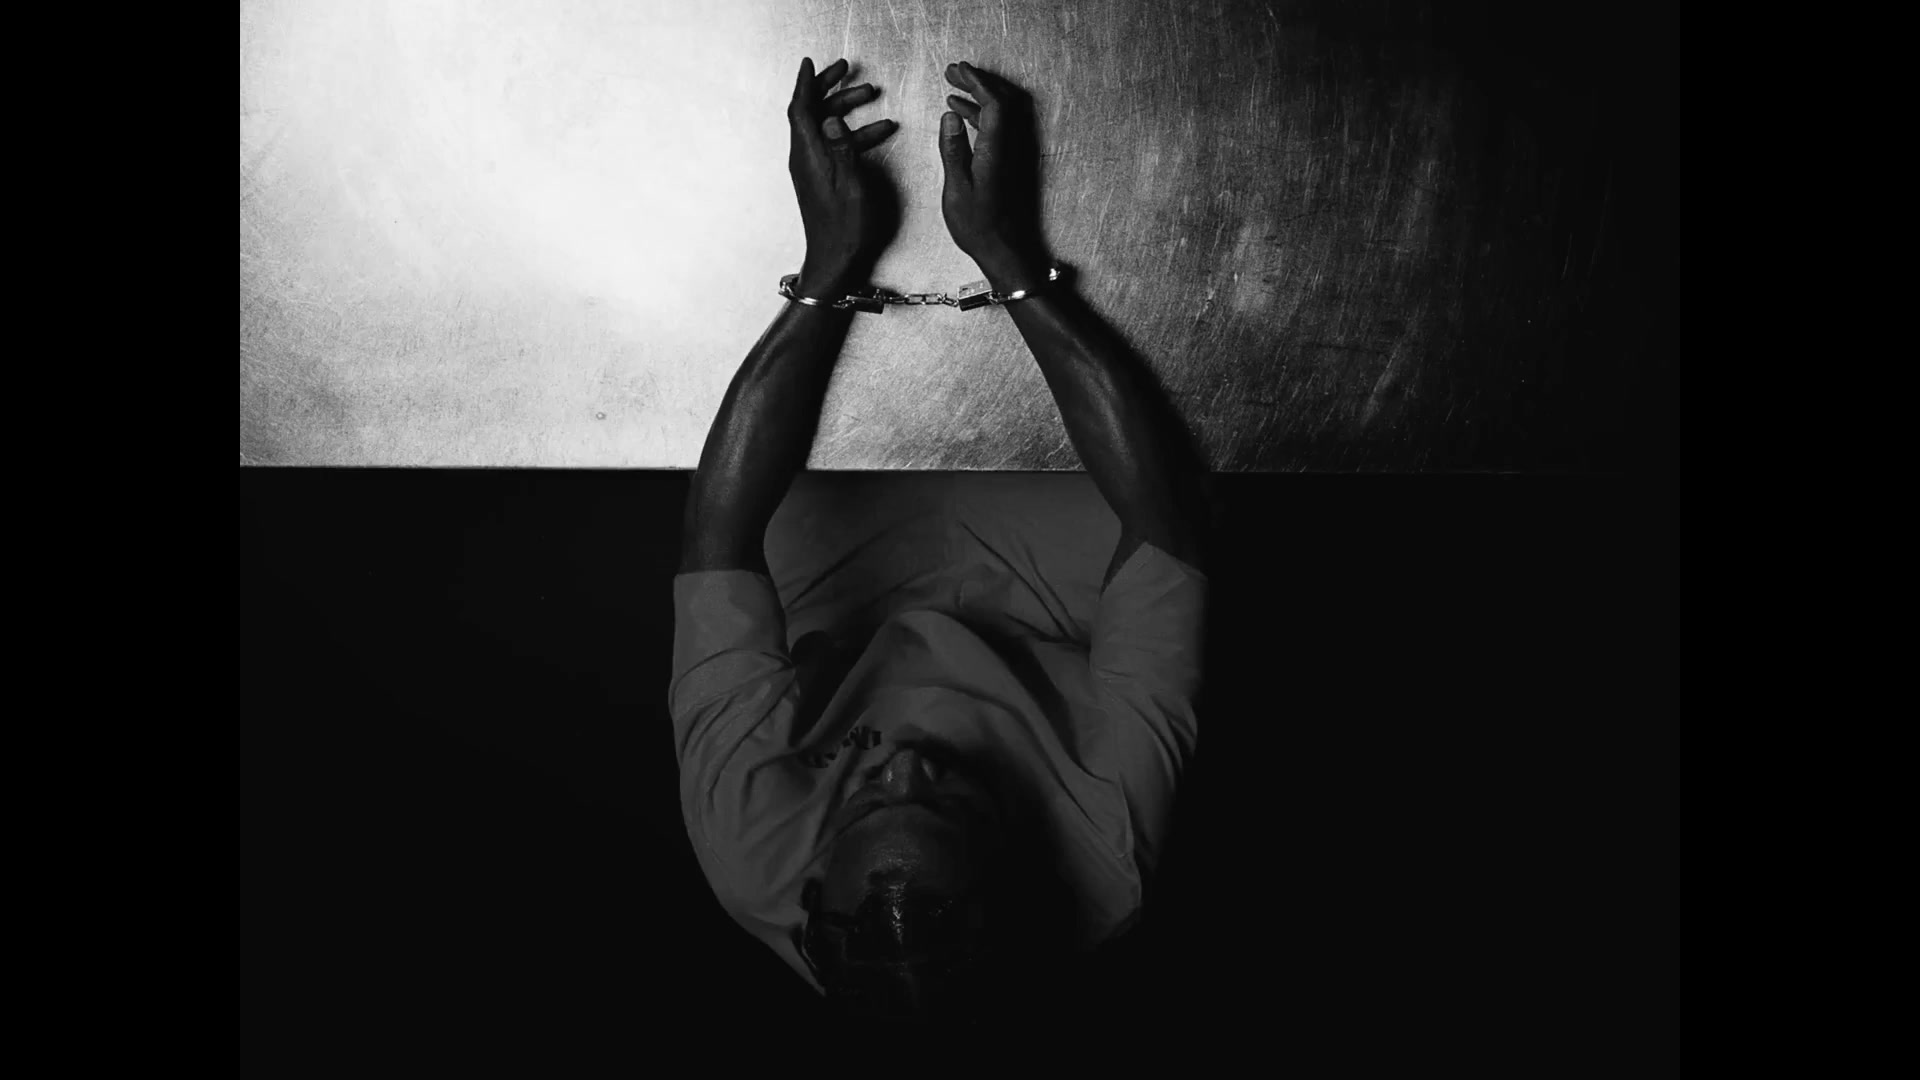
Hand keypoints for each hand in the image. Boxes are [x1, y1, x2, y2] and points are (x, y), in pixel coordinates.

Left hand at [787, 57, 899, 290]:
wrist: (835, 260)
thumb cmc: (844, 230)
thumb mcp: (850, 186)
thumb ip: (842, 149)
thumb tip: (832, 118)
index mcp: (808, 157)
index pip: (801, 110)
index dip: (805, 83)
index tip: (810, 63)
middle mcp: (805, 159)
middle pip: (812, 112)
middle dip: (829, 88)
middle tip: (847, 71)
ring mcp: (812, 168)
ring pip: (825, 126)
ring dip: (846, 108)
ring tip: (871, 95)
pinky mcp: (822, 177)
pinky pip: (834, 144)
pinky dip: (853, 133)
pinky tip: (878, 131)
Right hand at [939, 62, 1044, 267]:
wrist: (1005, 251)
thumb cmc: (979, 227)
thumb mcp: (956, 189)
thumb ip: (953, 150)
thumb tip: (951, 116)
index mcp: (996, 151)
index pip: (993, 103)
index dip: (977, 82)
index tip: (959, 70)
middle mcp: (1010, 149)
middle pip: (1002, 101)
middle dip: (979, 82)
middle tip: (954, 73)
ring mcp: (1014, 155)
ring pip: (1003, 113)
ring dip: (981, 97)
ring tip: (954, 91)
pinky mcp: (1011, 163)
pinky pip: (1001, 128)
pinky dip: (983, 115)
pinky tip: (964, 117)